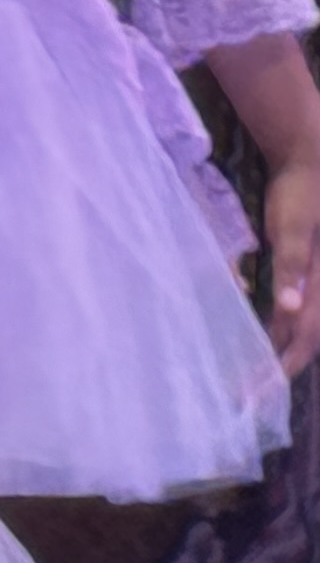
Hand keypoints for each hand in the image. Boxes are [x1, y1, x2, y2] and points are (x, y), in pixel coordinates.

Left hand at [266, 157, 319, 375]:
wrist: (309, 165)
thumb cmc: (302, 194)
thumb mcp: (294, 228)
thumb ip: (293, 265)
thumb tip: (290, 308)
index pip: (306, 335)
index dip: (287, 364)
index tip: (264, 391)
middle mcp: (319, 290)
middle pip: (303, 338)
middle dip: (279, 368)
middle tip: (249, 398)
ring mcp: (313, 283)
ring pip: (297, 326)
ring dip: (276, 351)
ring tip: (251, 379)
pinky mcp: (301, 273)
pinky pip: (291, 309)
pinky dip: (276, 328)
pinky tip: (260, 339)